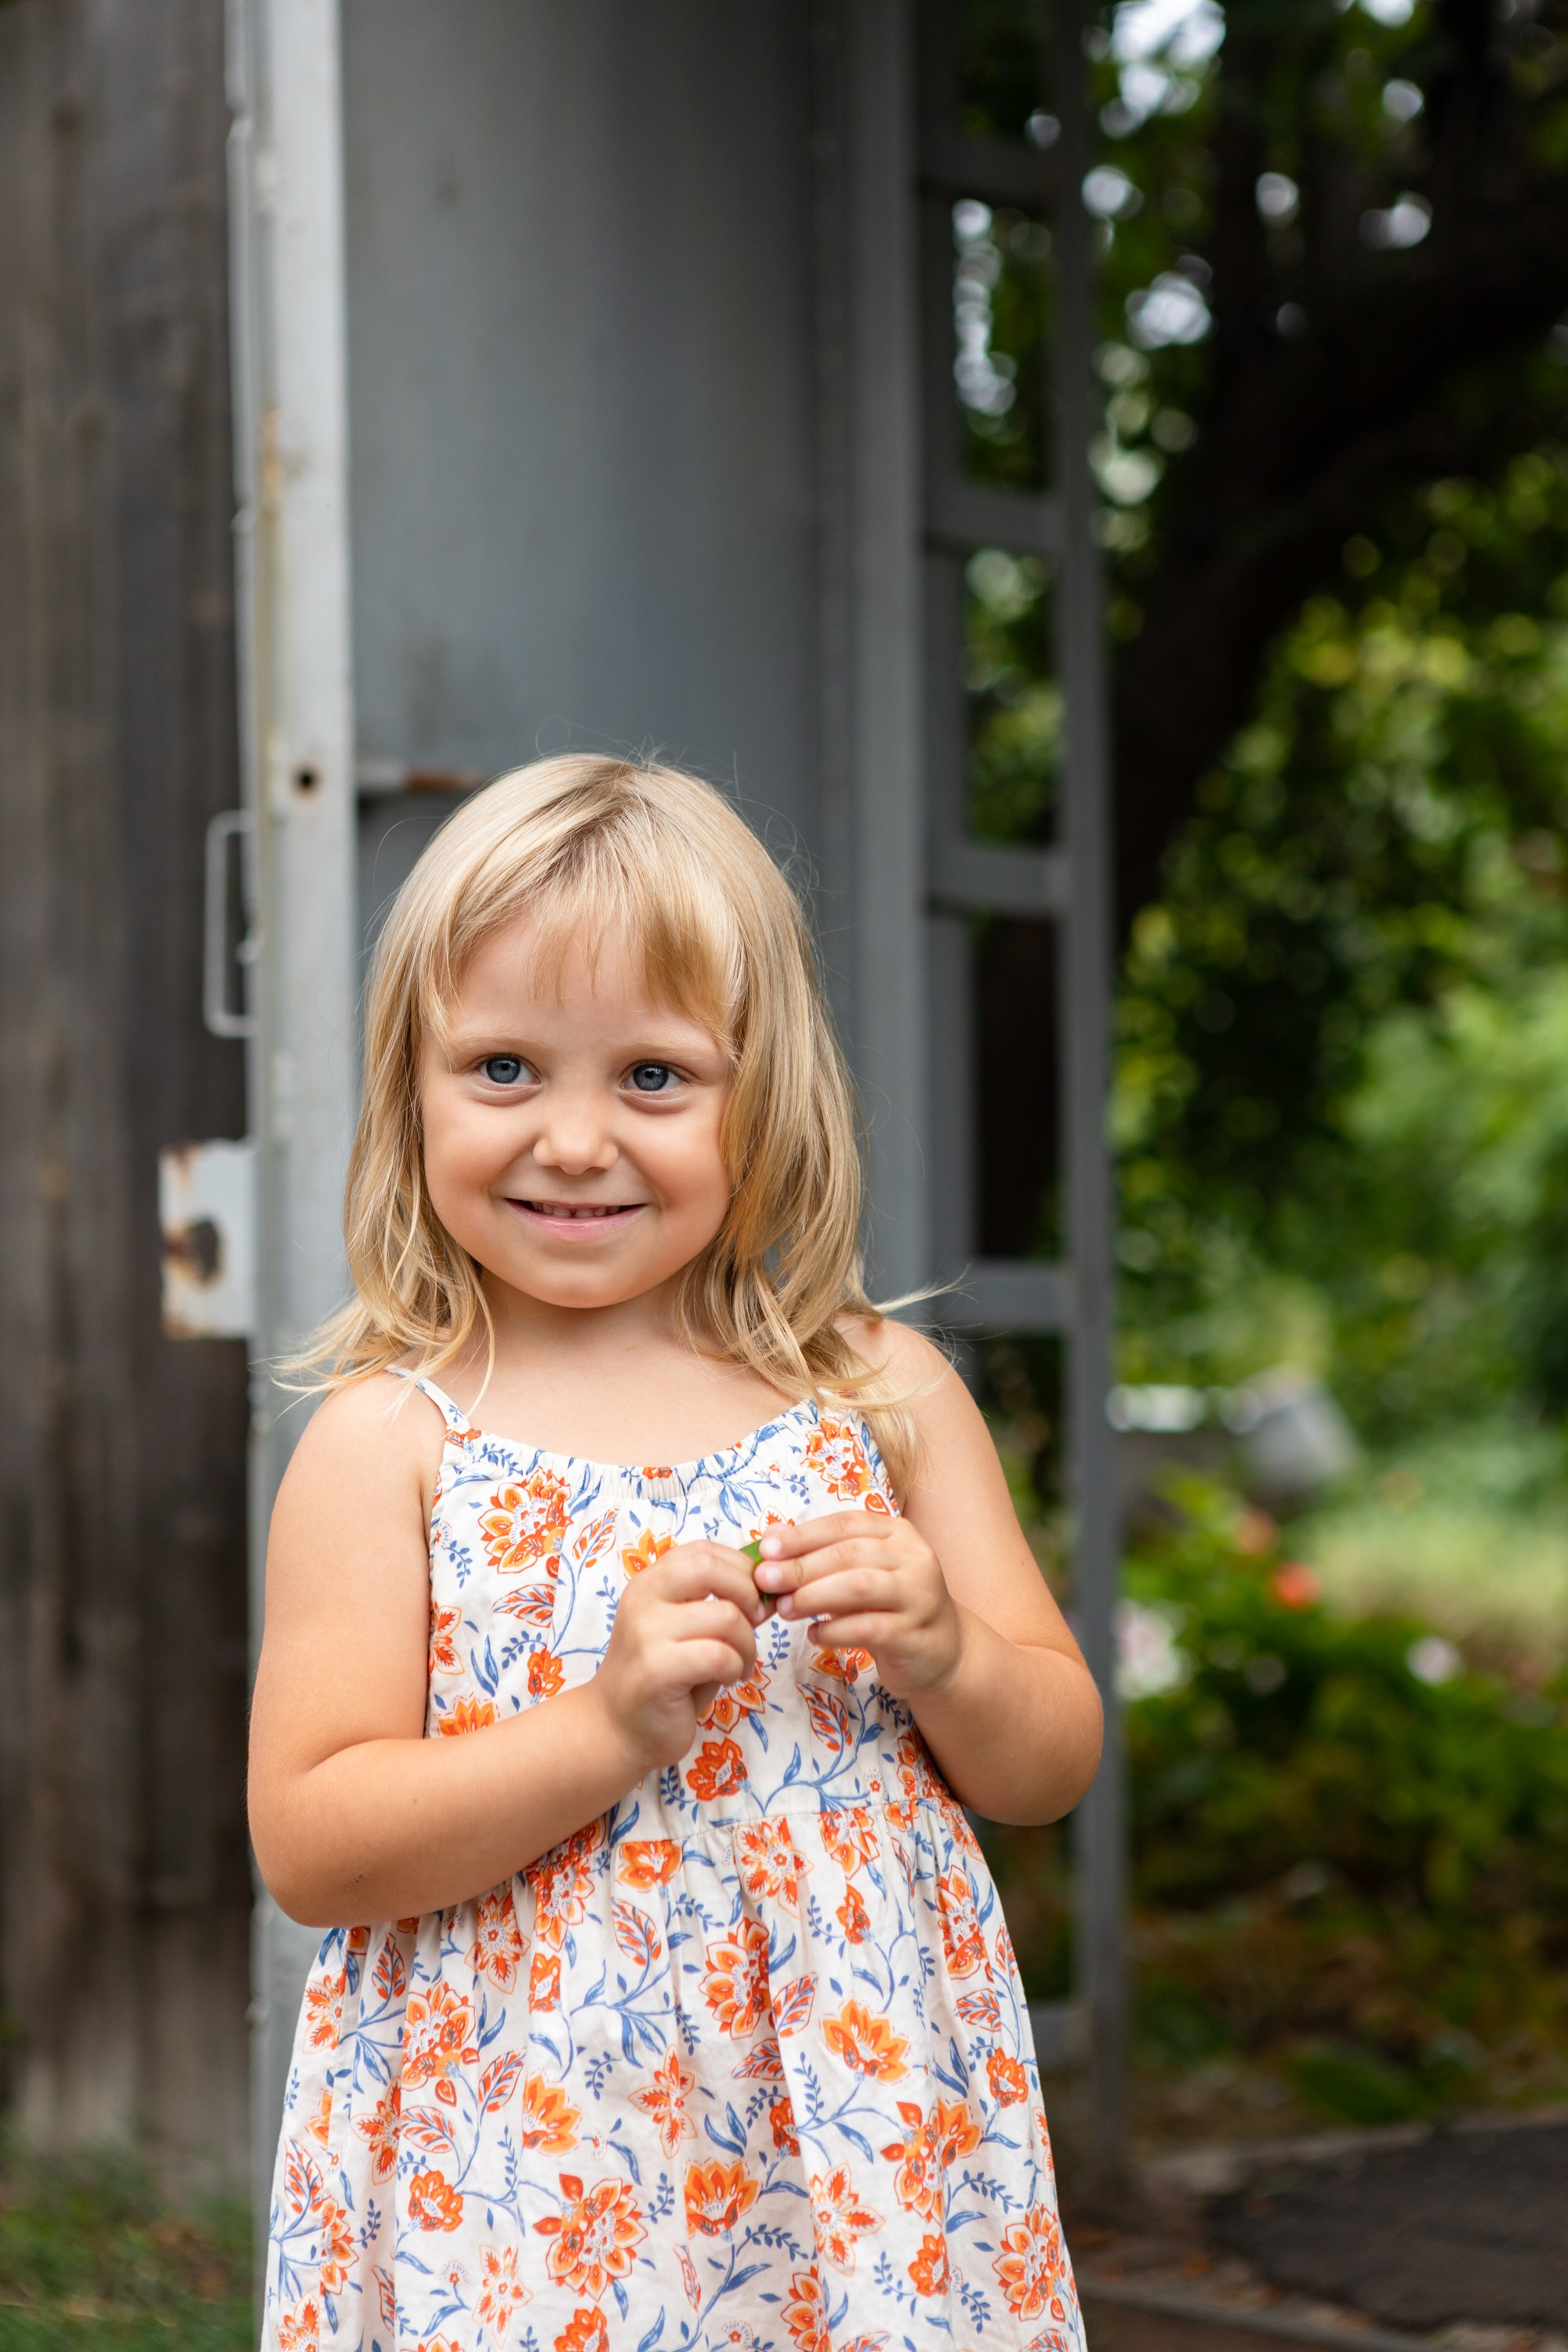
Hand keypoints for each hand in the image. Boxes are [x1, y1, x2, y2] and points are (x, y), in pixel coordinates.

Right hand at [593, 1541, 766, 1777]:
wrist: (616, 1728)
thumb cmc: (664, 1677)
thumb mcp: (690, 1629)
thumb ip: (721, 1603)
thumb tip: (772, 1588)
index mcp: (650, 1582)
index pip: (704, 1551)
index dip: (741, 1568)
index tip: (754, 1599)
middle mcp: (643, 1598)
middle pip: (711, 1568)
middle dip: (748, 1594)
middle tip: (754, 1624)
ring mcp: (646, 1632)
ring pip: (725, 1616)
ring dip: (747, 1643)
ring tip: (740, 1664)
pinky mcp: (656, 1670)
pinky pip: (718, 1655)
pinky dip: (736, 1666)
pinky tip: (730, 1679)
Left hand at [753, 1512, 963, 1700]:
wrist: (943, 1651)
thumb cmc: (889, 1606)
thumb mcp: (859, 1573)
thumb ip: (821, 1556)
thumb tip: (770, 1538)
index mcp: (897, 1532)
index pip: (845, 1524)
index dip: (803, 1534)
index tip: (766, 1548)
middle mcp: (914, 1557)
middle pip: (850, 1553)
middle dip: (802, 1566)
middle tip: (766, 1580)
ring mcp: (920, 1596)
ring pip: (861, 1586)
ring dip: (815, 1595)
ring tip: (784, 1608)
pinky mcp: (918, 1634)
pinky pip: (870, 1628)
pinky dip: (835, 1631)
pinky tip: (813, 1635)